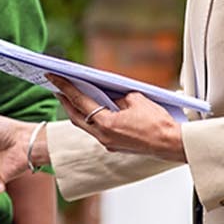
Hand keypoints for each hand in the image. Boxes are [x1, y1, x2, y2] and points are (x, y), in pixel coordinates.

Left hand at [48, 75, 186, 162]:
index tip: (52, 77)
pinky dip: (90, 119)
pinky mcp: (115, 146)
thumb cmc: (157, 122)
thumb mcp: (136, 99)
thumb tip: (108, 96)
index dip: (64, 87)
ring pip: (84, 126)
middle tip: (56, 87)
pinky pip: (96, 131)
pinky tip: (90, 111)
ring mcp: (108, 143)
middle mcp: (103, 136)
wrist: (171, 143)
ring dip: (75, 111)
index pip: (79, 101)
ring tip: (68, 98)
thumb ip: (117, 96)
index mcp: (106, 124)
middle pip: (75, 117)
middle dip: (64, 101)